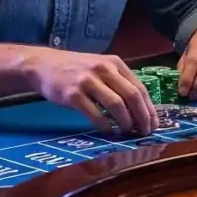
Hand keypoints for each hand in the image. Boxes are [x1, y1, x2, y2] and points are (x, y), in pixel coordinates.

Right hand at [23, 48, 157, 134]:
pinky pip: (94, 113)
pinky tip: (109, 132)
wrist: (42, 65)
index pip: (140, 88)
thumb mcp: (101, 67)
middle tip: (145, 132)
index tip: (154, 124)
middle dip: (142, 117)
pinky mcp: (72, 94)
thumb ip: (119, 82)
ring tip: (129, 133)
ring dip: (126, 122)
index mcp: (115, 63)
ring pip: (116, 104)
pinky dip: (105, 125)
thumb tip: (140, 108)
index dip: (149, 108)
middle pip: (132, 96)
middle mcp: (104, 69)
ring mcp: (88, 81)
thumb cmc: (76, 69)